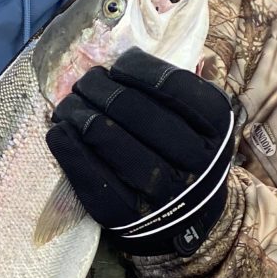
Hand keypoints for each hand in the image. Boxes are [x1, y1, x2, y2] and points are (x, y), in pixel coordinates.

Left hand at [46, 46, 236, 256]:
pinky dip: (67, 148)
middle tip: (85, 81)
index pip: (173, 86)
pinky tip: (58, 132)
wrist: (189, 220)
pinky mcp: (124, 215)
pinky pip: (88, 175)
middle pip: (134, 110)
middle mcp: (195, 162)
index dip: (137, 69)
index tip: (117, 65)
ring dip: (79, 113)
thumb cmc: (187, 155)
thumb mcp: (200, 123)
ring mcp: (160, 194)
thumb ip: (174, 90)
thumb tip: (123, 57)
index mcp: (218, 130)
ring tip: (68, 104)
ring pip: (108, 139)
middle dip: (100, 88)